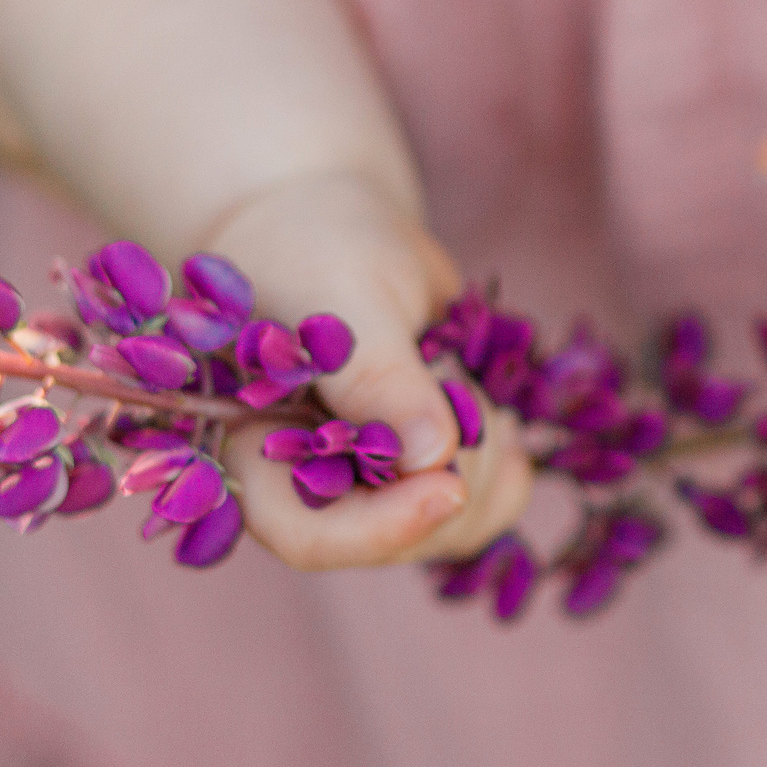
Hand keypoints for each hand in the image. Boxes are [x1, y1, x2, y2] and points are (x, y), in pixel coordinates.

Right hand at [203, 172, 533, 570]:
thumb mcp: (343, 297)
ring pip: (460, 521)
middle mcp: (314, 489)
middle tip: (447, 366)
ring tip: (449, 363)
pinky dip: (509, 453)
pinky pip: (494, 498)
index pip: (311, 537)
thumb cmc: (316, 250)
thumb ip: (377, 375)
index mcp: (257, 457)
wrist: (341, 229)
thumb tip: (431, 456)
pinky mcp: (430, 474)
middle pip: (402, 535)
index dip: (380, 530)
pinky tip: (488, 399)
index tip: (447, 486)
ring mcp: (376, 488)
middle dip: (452, 459)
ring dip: (482, 446)